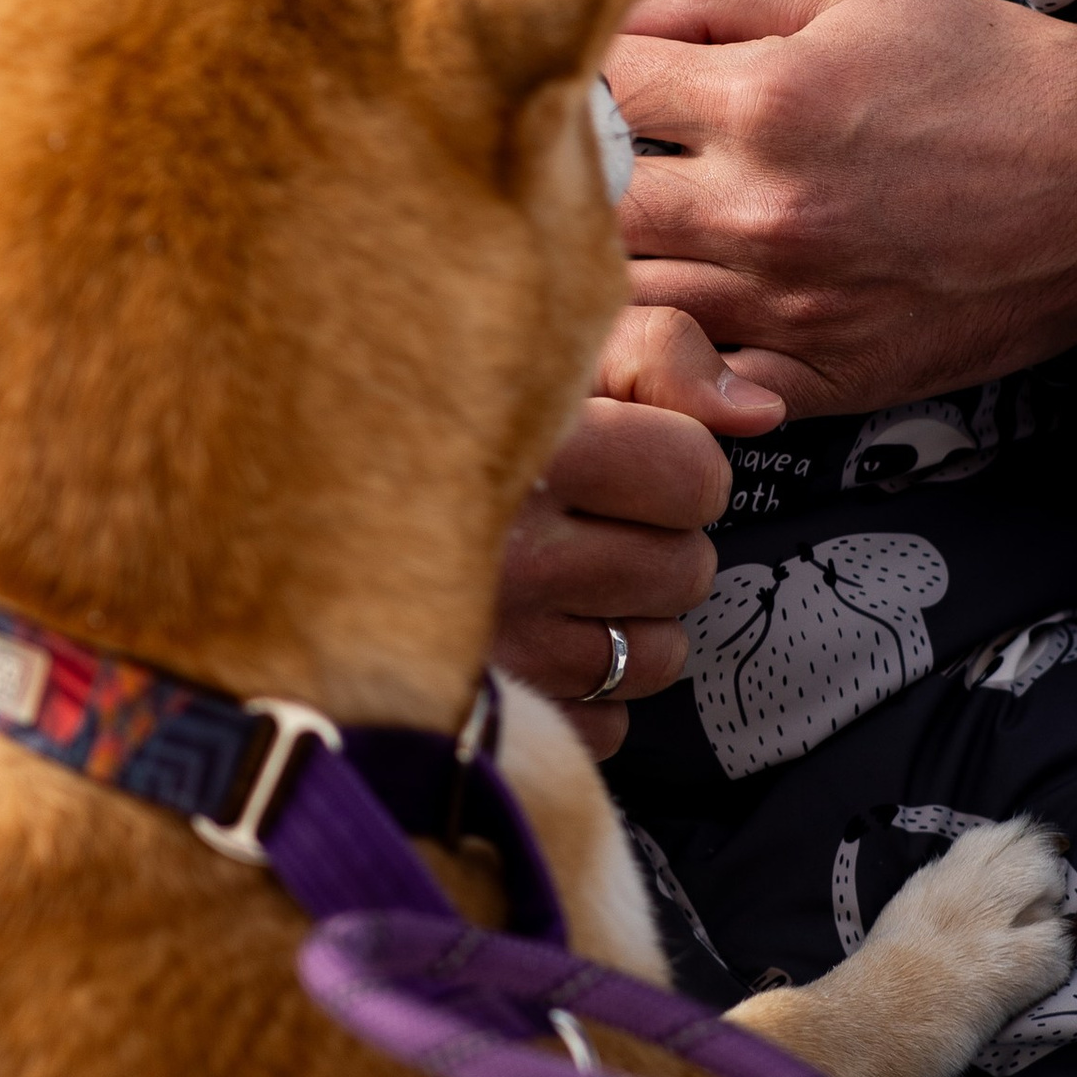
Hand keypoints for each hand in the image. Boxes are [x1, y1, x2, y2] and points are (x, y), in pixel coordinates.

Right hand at [491, 306, 784, 759]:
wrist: (319, 502)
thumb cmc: (447, 419)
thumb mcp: (544, 350)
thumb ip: (661, 355)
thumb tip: (758, 415)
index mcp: (528, 454)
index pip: (693, 476)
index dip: (681, 460)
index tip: (632, 452)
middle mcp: (510, 561)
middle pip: (686, 570)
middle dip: (658, 541)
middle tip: (590, 518)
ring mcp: (501, 652)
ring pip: (658, 656)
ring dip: (632, 618)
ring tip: (568, 576)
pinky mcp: (494, 720)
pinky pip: (607, 725)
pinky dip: (591, 691)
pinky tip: (542, 636)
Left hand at [611, 0, 1076, 416]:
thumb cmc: (987, 76)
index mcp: (762, 104)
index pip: (597, 88)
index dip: (577, 74)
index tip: (583, 77)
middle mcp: (760, 212)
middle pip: (589, 202)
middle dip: (571, 174)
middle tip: (576, 160)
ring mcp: (784, 306)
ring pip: (626, 297)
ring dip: (607, 263)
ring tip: (617, 233)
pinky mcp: (818, 374)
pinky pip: (698, 387)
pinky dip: (671, 359)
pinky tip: (673, 321)